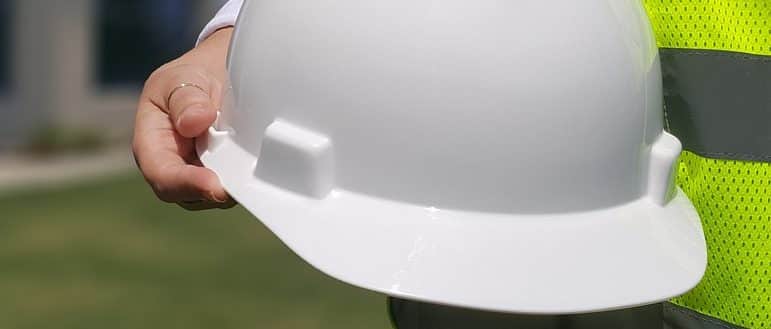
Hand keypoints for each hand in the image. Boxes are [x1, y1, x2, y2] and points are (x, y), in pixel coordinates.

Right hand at [133, 28, 235, 209]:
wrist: (215, 73)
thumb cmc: (191, 77)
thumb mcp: (183, 77)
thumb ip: (185, 98)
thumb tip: (194, 122)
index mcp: (151, 143)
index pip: (162, 175)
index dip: (186, 184)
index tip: (214, 185)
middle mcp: (172, 165)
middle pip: (188, 195)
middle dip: (214, 192)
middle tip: (242, 185)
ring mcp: (197, 173)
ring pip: (212, 196)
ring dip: (232, 188)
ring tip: (251, 171)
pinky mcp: (221, 174)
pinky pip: (231, 186)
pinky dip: (243, 181)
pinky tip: (257, 168)